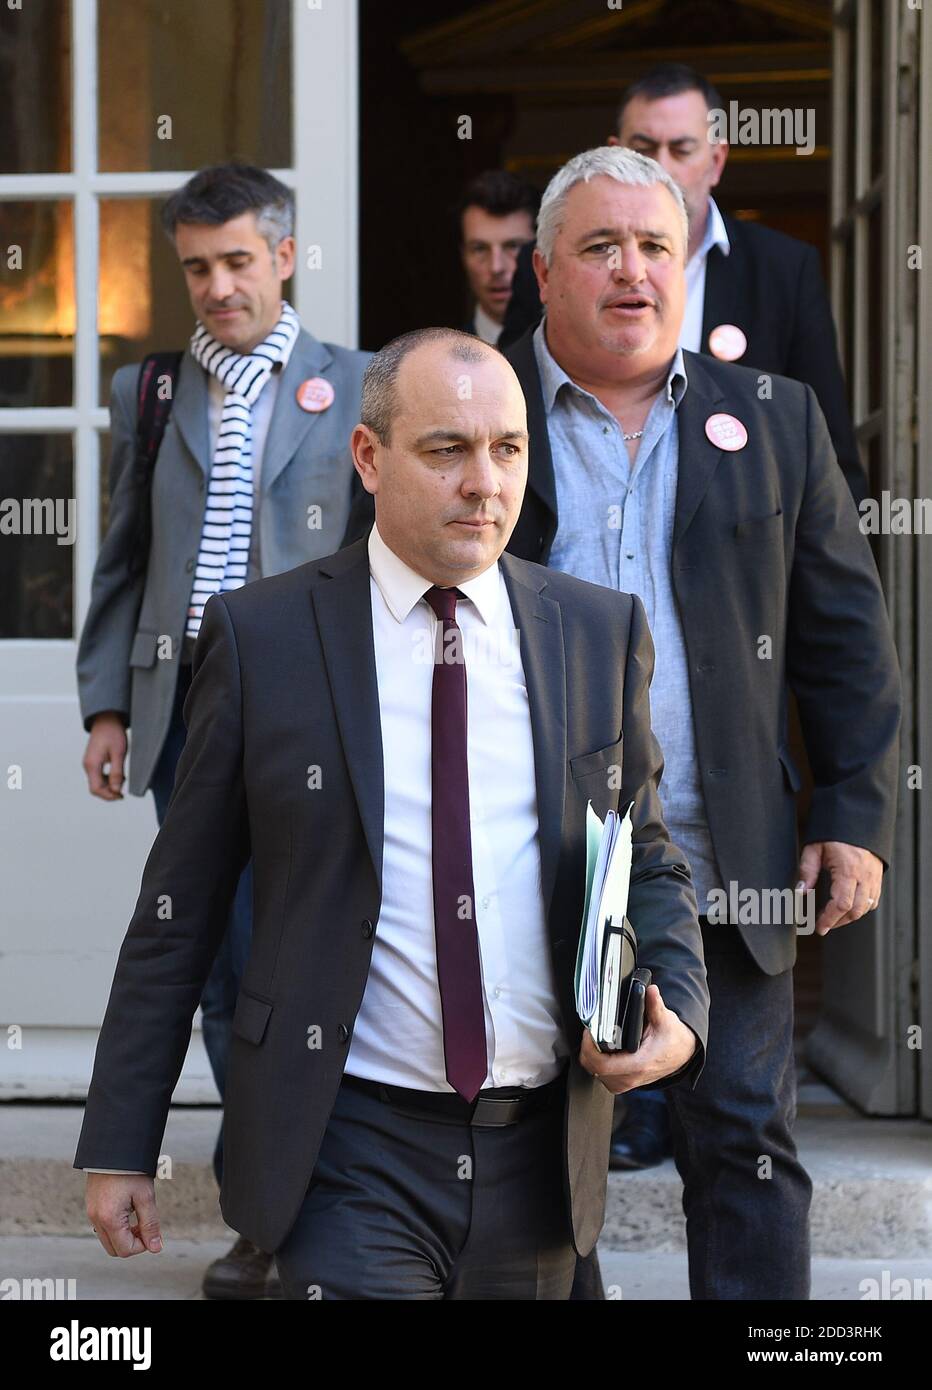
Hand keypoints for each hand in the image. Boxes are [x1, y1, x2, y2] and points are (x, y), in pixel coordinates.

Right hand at [83, 713, 127, 799]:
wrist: (106, 720)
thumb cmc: (113, 734)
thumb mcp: (118, 754)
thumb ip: (116, 773)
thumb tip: (116, 790)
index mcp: (92, 764)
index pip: (96, 789)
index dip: (108, 796)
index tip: (121, 796)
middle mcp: (87, 765)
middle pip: (95, 788)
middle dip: (109, 793)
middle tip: (123, 793)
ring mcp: (89, 763)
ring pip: (96, 782)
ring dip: (109, 786)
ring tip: (123, 780)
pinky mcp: (92, 761)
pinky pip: (98, 776)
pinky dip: (107, 779)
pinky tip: (118, 775)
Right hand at [86, 1174, 160, 1256]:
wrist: (113, 1148)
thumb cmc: (131, 1170)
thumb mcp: (146, 1196)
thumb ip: (150, 1224)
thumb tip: (156, 1248)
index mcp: (109, 1219)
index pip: (125, 1250)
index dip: (142, 1245)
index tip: (151, 1230)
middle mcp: (96, 1219)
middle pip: (114, 1249)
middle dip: (132, 1242)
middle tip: (144, 1224)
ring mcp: (91, 1212)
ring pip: (107, 1239)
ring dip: (124, 1234)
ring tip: (137, 1214)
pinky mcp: (91, 1205)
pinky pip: (102, 1226)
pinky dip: (116, 1225)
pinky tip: (127, 1208)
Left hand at [578, 983, 695, 1094]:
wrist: (681, 1054)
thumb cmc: (673, 1040)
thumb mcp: (666, 1020)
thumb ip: (655, 1005)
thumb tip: (650, 990)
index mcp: (639, 1064)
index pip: (602, 1065)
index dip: (589, 1048)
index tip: (589, 1032)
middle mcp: (631, 1077)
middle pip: (594, 1068)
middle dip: (588, 1049)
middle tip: (591, 1031)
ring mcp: (627, 1082)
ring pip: (595, 1073)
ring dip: (591, 1056)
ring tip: (595, 1038)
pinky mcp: (624, 1082)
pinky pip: (601, 1075)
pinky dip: (597, 1062)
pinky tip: (601, 1049)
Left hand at [797, 841, 882, 934]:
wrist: (856, 818)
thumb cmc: (833, 833)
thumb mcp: (814, 848)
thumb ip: (807, 871)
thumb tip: (800, 892)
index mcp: (848, 870)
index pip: (841, 904)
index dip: (829, 919)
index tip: (819, 927)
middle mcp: (865, 876)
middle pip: (856, 910)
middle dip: (838, 922)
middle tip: (823, 925)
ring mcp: (874, 877)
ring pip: (866, 908)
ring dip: (849, 917)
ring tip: (833, 918)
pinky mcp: (878, 876)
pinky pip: (873, 900)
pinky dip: (861, 908)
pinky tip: (848, 907)